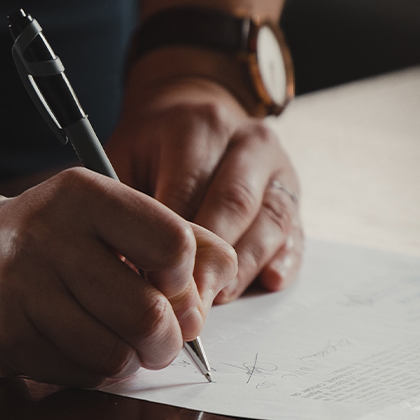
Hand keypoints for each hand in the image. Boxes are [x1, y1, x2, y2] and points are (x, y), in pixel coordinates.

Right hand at [0, 170, 236, 385]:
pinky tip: (77, 347)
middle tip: (160, 339)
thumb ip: (178, 238)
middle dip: (168, 340)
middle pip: (149, 314)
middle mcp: (47, 236)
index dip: (186, 280)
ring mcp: (21, 290)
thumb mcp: (109, 216)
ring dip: (130, 361)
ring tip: (117, 342)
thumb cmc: (51, 241)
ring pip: (116, 355)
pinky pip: (80, 375)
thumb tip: (217, 287)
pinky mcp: (5, 338)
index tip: (171, 285)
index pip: (173, 245)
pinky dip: (93, 372)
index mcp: (83, 195)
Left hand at [107, 53, 303, 301]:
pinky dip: (284, 260)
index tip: (152, 284)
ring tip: (216, 300)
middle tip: (187, 304)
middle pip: (234, 205)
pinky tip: (268, 281)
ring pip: (270, 221)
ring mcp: (278, 168)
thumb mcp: (124, 158)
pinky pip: (296, 232)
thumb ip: (124, 205)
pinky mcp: (294, 195)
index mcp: (200, 126)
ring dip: (244, 268)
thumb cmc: (151, 149)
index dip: (171, 243)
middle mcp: (248, 141)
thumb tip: (123, 267)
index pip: (188, 190)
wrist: (193, 115)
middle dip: (210, 261)